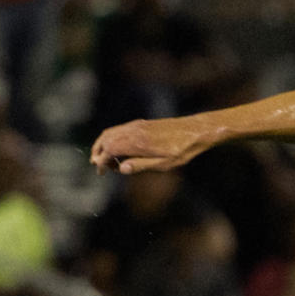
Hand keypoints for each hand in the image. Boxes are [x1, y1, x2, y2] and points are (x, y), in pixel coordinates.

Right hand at [89, 116, 212, 175]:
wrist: (196, 130)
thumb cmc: (183, 150)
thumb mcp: (165, 164)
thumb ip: (141, 165)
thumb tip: (121, 169)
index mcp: (138, 142)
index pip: (110, 150)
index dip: (102, 161)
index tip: (101, 172)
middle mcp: (134, 131)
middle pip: (105, 139)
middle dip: (98, 153)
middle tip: (98, 166)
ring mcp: (137, 125)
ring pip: (110, 132)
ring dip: (103, 145)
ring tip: (103, 158)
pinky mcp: (141, 123)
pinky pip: (119, 129)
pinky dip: (111, 138)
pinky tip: (116, 149)